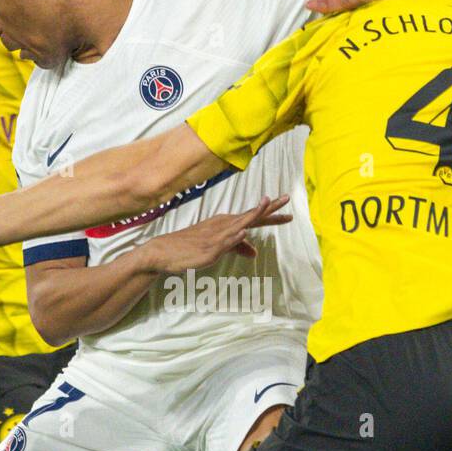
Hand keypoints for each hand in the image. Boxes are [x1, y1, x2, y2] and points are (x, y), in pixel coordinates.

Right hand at [142, 197, 290, 273]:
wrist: (163, 252)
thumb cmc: (190, 248)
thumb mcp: (218, 248)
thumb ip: (237, 247)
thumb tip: (255, 252)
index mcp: (226, 225)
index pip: (252, 218)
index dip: (271, 215)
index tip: (288, 213)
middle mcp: (223, 226)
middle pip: (250, 215)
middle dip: (269, 208)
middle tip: (287, 198)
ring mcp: (216, 236)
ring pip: (239, 223)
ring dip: (253, 213)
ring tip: (268, 203)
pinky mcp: (208, 248)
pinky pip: (223, 241)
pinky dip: (234, 235)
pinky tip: (244, 230)